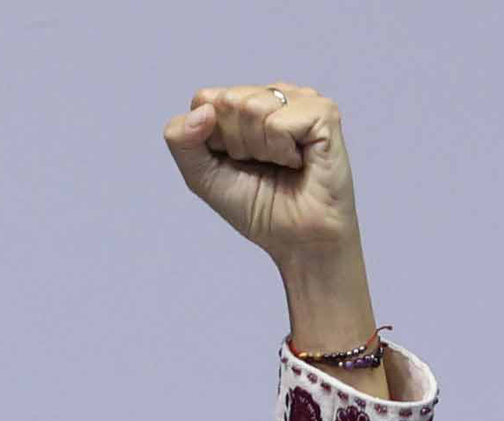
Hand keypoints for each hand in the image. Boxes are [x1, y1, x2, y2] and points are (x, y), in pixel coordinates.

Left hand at [162, 83, 360, 267]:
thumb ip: (181, 141)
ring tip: (281, 164)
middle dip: (236, 144)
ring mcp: (299, 98)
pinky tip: (298, 162)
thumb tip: (201, 109)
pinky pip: (278, 123)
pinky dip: (280, 152)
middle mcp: (272, 95)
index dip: (210, 140)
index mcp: (244, 104)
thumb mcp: (202, 176)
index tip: (234, 162)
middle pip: (227, 101)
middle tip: (261, 165)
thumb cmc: (257, 207)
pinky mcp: (322, 111)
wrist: (298, 241)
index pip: (203, 100)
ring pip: (252, 107)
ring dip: (259, 150)